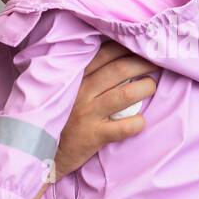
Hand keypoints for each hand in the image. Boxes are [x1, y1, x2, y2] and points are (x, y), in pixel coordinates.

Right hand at [53, 41, 158, 178]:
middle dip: (143, 64)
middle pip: (120, 70)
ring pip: (125, 95)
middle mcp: (81, 91)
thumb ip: (86, 75)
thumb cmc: (61, 116)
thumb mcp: (67, 90)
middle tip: (156, 64)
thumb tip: (117, 57)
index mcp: (76, 77)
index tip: (143, 47)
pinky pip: (123, 128)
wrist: (42, 151)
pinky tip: (141, 122)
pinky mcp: (93, 136)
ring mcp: (87, 113)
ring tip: (151, 87)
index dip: (128, 48)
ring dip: (145, 88)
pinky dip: (137, 123)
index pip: (106, 54)